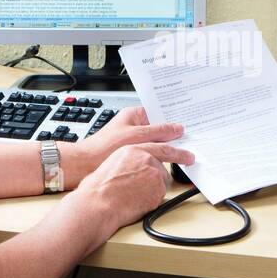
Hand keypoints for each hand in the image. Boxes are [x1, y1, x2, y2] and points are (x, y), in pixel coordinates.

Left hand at [62, 106, 184, 189]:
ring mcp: (135, 140)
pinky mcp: (134, 154)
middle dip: (174, 134)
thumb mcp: (136, 136)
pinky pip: (152, 152)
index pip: (160, 112)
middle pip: (161, 128)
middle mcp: (135, 125)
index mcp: (135, 114)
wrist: (84, 165)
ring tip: (183, 150)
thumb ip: (158, 132)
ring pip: (157, 142)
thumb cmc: (103, 146)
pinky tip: (169, 161)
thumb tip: (177, 129)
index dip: (175, 117)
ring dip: (168, 147)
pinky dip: (161, 156)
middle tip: (191, 138)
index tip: (190, 123)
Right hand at [72, 142, 195, 237]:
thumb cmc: (98, 188)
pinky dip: (151, 201)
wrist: (98, 203)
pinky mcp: (158, 190)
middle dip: (165, 172)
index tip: (187, 154)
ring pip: (161, 184)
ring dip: (152, 190)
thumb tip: (131, 168)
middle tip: (179, 167)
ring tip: (133, 196)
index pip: (160, 148)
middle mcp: (146, 159)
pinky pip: (159, 197)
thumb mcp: (110, 164)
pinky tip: (136, 202)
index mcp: (132, 149)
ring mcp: (154, 174)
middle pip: (162, 168)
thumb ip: (127, 162)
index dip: (175, 151)